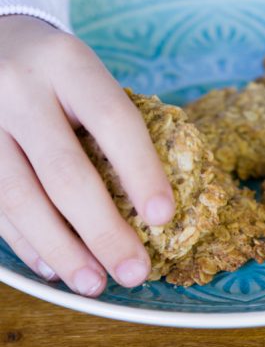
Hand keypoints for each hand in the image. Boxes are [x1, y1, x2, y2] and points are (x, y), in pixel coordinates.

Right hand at [0, 15, 174, 295]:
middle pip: (65, 172)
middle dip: (103, 230)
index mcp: (69, 64)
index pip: (114, 121)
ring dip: (62, 249)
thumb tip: (147, 201)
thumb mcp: (89, 75)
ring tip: (94, 283)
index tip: (163, 217)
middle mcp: (21, 89)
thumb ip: (111, 124)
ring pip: (20, 198)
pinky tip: (53, 265)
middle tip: (134, 271)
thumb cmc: (59, 68)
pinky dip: (25, 242)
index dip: (141, 172)